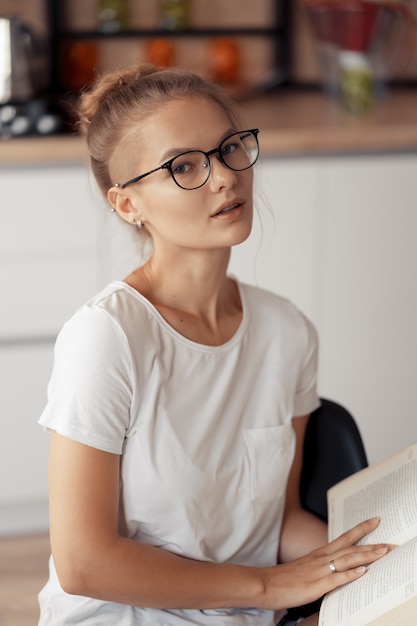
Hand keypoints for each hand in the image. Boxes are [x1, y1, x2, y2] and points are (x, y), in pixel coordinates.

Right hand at [259, 517, 393, 610]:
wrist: (264, 584)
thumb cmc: (284, 579)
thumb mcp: (306, 568)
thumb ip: (322, 566)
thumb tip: (336, 568)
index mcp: (319, 554)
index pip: (344, 538)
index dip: (361, 530)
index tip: (375, 521)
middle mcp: (321, 558)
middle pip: (351, 548)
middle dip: (373, 544)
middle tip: (391, 541)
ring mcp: (319, 571)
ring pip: (347, 560)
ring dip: (367, 555)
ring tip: (384, 552)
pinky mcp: (316, 585)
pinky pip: (336, 579)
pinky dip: (350, 574)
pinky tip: (362, 572)